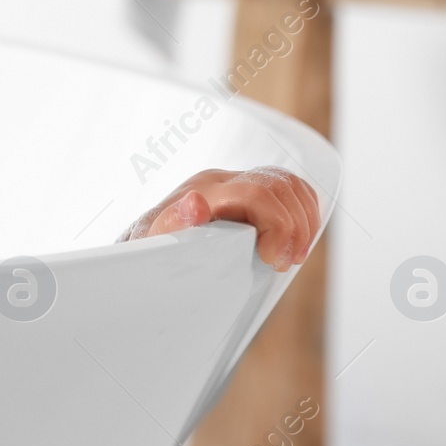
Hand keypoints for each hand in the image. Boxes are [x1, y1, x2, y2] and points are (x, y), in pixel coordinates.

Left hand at [119, 167, 318, 270]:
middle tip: (285, 263)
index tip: (273, 260)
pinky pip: (287, 189)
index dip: (278, 224)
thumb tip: (194, 203)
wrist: (142, 246)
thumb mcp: (151, 245)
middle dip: (294, 227)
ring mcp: (234, 185)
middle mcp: (219, 182)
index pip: (256, 192)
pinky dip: (302, 211)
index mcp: (201, 192)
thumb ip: (171, 225)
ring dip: (302, 220)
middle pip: (278, 185)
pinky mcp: (245, 194)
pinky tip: (295, 240)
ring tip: (293, 255)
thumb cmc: (149, 251)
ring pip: (287, 184)